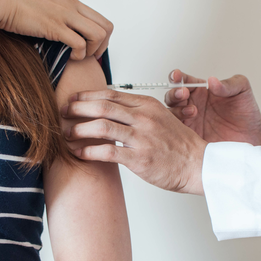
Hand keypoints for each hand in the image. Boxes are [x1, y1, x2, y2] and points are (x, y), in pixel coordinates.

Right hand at [0, 0, 112, 59]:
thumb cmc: (16, 5)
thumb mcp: (45, 6)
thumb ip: (58, 15)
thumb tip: (63, 31)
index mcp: (70, 1)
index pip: (101, 18)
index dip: (102, 37)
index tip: (94, 48)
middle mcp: (72, 6)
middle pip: (105, 27)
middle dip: (102, 46)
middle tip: (92, 56)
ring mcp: (65, 15)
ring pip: (97, 35)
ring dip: (93, 51)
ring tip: (80, 56)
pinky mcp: (55, 27)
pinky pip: (80, 44)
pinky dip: (80, 54)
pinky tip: (70, 57)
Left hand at [61, 90, 206, 194]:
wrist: (198, 165)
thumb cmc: (179, 145)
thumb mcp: (161, 118)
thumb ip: (138, 112)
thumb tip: (112, 109)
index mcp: (148, 105)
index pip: (111, 95)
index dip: (88, 96)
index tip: (73, 100)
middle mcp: (144, 118)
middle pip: (103, 106)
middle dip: (78, 108)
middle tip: (63, 112)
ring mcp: (142, 138)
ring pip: (102, 126)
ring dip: (79, 129)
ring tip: (66, 134)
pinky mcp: (139, 158)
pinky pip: (108, 152)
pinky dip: (89, 151)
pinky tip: (79, 153)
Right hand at [165, 70, 260, 145]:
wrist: (253, 137)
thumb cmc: (246, 113)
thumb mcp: (242, 91)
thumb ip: (229, 84)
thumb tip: (213, 81)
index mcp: (201, 91)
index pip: (183, 80)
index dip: (177, 77)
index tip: (177, 76)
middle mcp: (192, 104)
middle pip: (172, 97)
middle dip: (174, 94)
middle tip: (184, 94)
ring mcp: (189, 122)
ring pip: (170, 114)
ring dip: (176, 110)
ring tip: (193, 111)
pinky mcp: (190, 138)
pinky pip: (176, 132)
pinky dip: (175, 128)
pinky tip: (186, 126)